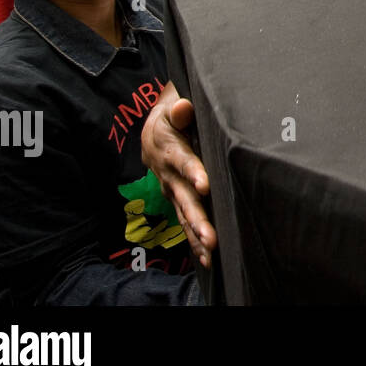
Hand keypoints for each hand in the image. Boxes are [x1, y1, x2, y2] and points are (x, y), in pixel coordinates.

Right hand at [141, 81, 216, 267]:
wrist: (154, 132)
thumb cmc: (172, 116)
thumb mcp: (172, 106)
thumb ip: (179, 109)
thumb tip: (183, 107)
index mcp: (169, 149)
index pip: (182, 161)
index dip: (192, 172)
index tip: (205, 185)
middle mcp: (168, 175)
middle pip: (184, 198)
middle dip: (197, 217)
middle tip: (211, 235)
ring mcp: (172, 191)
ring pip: (184, 215)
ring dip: (197, 234)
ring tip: (211, 251)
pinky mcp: (178, 201)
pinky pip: (186, 222)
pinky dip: (195, 241)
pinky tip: (209, 259)